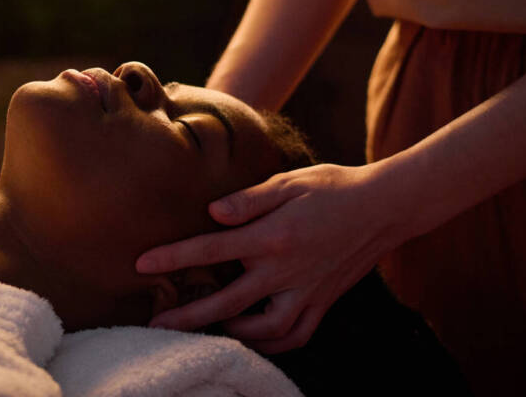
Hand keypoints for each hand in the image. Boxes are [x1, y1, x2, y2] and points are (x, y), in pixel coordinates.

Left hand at [135, 163, 397, 353]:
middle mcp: (286, 270)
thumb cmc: (333, 186)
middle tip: (156, 325)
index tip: (141, 264)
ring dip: (228, 334)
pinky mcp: (323, 302)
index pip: (211, 251)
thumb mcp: (290, 182)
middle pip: (227, 302)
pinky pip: (294, 336)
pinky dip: (270, 343)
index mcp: (272, 237)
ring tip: (201, 333)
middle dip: (188, 316)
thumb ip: (250, 200)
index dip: (173, 258)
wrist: (384, 206)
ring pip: (262, 330)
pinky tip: (251, 336)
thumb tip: (212, 213)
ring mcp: (306, 291)